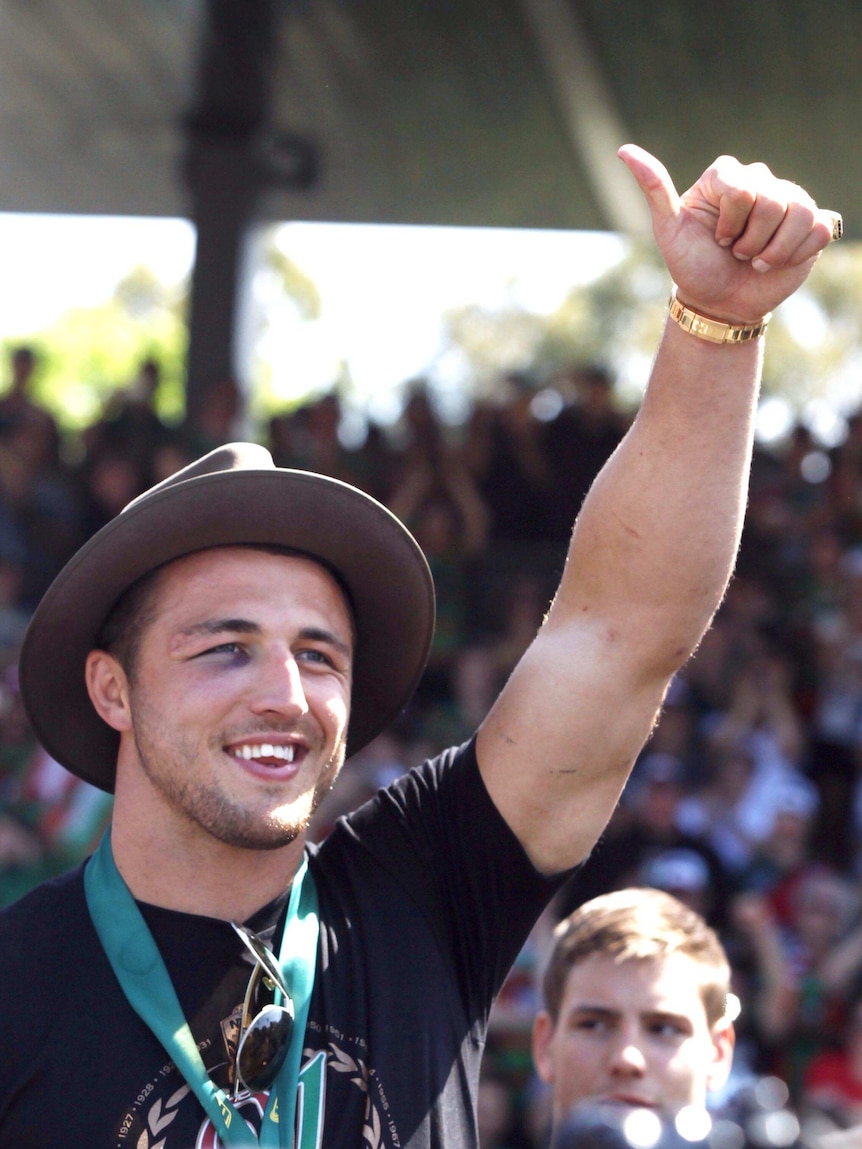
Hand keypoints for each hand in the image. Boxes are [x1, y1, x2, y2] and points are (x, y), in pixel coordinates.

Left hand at [619, 144, 837, 322]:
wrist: (719, 302)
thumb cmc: (692, 265)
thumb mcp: (668, 229)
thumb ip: (654, 189)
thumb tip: (624, 150)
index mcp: (727, 175)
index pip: (743, 188)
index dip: (729, 223)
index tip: (717, 238)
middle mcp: (760, 180)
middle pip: (770, 202)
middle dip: (749, 241)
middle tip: (735, 252)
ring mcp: (789, 200)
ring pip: (799, 214)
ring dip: (772, 251)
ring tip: (755, 259)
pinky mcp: (813, 222)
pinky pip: (819, 228)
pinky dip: (795, 253)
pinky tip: (778, 260)